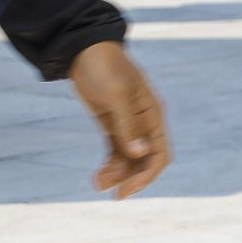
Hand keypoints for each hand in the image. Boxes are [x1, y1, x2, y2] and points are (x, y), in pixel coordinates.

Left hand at [69, 41, 169, 199]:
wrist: (81, 48)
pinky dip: (109, 165)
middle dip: (131, 179)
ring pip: (128, 160)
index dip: (147, 175)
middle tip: (113, 194)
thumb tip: (140, 154)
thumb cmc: (104, 65)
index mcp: (152, 114)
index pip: (159, 154)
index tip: (126, 189)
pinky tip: (99, 176)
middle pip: (144, 161)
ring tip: (97, 183)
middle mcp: (143, 122)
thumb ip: (128, 124)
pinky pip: (115, 151)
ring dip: (117, 174)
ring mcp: (127, 124)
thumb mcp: (116, 93)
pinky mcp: (111, 123)